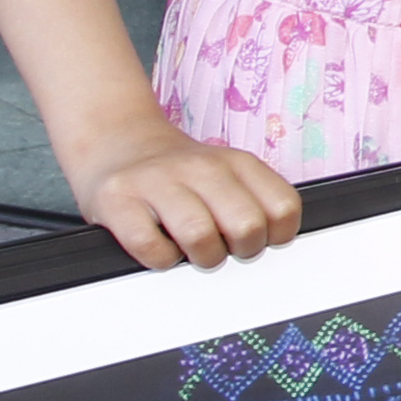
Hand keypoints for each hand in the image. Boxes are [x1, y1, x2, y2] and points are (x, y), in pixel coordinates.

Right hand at [60, 105, 300, 269]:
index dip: (276, 235)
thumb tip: (277, 244)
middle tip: (224, 247)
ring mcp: (157, 181)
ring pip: (200, 237)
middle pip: (246, 226)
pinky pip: (151, 247)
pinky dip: (160, 258)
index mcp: (237, 162)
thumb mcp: (227, 174)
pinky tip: (160, 245)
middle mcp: (201, 167)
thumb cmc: (179, 173)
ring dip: (200, 256)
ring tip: (191, 249)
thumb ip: (257, 201)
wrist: (117, 142)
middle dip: (240, 251)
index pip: (283, 208)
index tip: (259, 238)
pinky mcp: (118, 199)